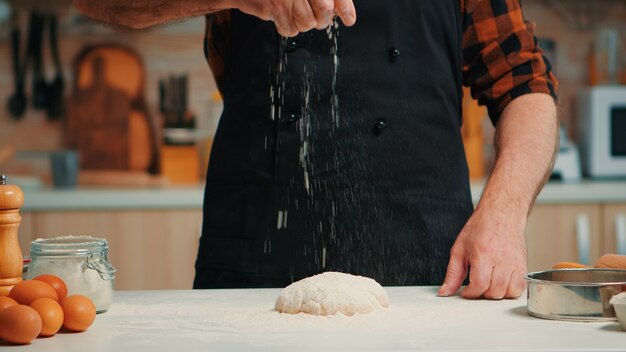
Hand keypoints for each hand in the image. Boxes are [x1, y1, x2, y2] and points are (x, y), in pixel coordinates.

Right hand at [230, 0, 355, 36]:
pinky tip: (281, 16)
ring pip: (308, 23)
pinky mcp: (274, 7)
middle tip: (317, 20)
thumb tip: (344, 14)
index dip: (344, 7)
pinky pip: (290, 29)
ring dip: (302, 23)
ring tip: (292, 13)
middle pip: (324, 11)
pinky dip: (287, 28)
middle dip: (322, 20)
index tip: (349, 19)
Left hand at [438, 207, 526, 299]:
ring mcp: (515, 263)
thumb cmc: (481, 228)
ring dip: (496, 294)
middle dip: (482, 294)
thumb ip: (453, 273)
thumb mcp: (459, 249)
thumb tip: (445, 291)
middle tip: (476, 287)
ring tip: (488, 285)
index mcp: (483, 254)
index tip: (466, 291)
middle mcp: (501, 260)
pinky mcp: (523, 264)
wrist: (501, 214)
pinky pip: (520, 287)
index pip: (479, 286)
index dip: (470, 293)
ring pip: (508, 292)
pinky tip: (501, 284)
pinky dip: (510, 291)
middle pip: (494, 292)